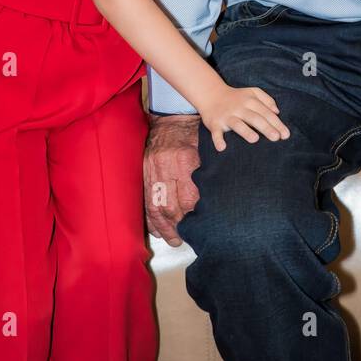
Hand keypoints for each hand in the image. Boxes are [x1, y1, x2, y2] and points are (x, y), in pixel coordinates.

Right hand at [144, 114, 201, 246]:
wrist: (170, 120)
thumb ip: (208, 172)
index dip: (192, 214)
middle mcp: (166, 167)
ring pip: (155, 205)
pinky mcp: (144, 173)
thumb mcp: (204, 150)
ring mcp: (151, 170)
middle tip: (184, 239)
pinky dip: (150, 217)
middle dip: (176, 226)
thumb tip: (217, 199)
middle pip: (169, 205)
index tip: (200, 225)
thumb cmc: (192, 136)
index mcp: (184, 160)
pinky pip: (145, 200)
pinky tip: (156, 230)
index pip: (187, 196)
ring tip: (172, 240)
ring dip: (162, 226)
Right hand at [200, 85, 290, 151]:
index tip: (285, 135)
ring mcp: (226, 116)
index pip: (266, 112)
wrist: (211, 95)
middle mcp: (239, 108)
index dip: (276, 123)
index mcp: (250, 100)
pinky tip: (222, 148)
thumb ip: (267, 100)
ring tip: (255, 139)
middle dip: (266, 127)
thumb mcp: (252, 92)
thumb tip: (277, 112)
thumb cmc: (237, 97)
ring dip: (245, 131)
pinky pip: (216, 133)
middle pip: (254, 118)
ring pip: (237, 124)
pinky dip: (218, 140)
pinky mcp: (215, 123)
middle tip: (276, 138)